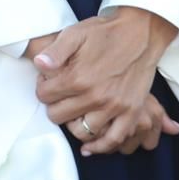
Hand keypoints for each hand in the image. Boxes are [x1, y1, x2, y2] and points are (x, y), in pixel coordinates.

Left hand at [27, 7, 178, 155]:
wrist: (139, 32)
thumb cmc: (104, 32)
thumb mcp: (74, 34)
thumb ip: (55, 52)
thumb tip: (39, 64)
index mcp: (78, 77)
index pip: (44, 95)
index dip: (42, 87)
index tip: (48, 82)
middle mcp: (95, 96)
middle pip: (59, 116)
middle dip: (54, 106)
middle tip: (59, 97)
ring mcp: (115, 106)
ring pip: (83, 131)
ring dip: (73, 125)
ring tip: (72, 115)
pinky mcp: (131, 111)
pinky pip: (114, 138)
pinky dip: (101, 146)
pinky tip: (90, 146)